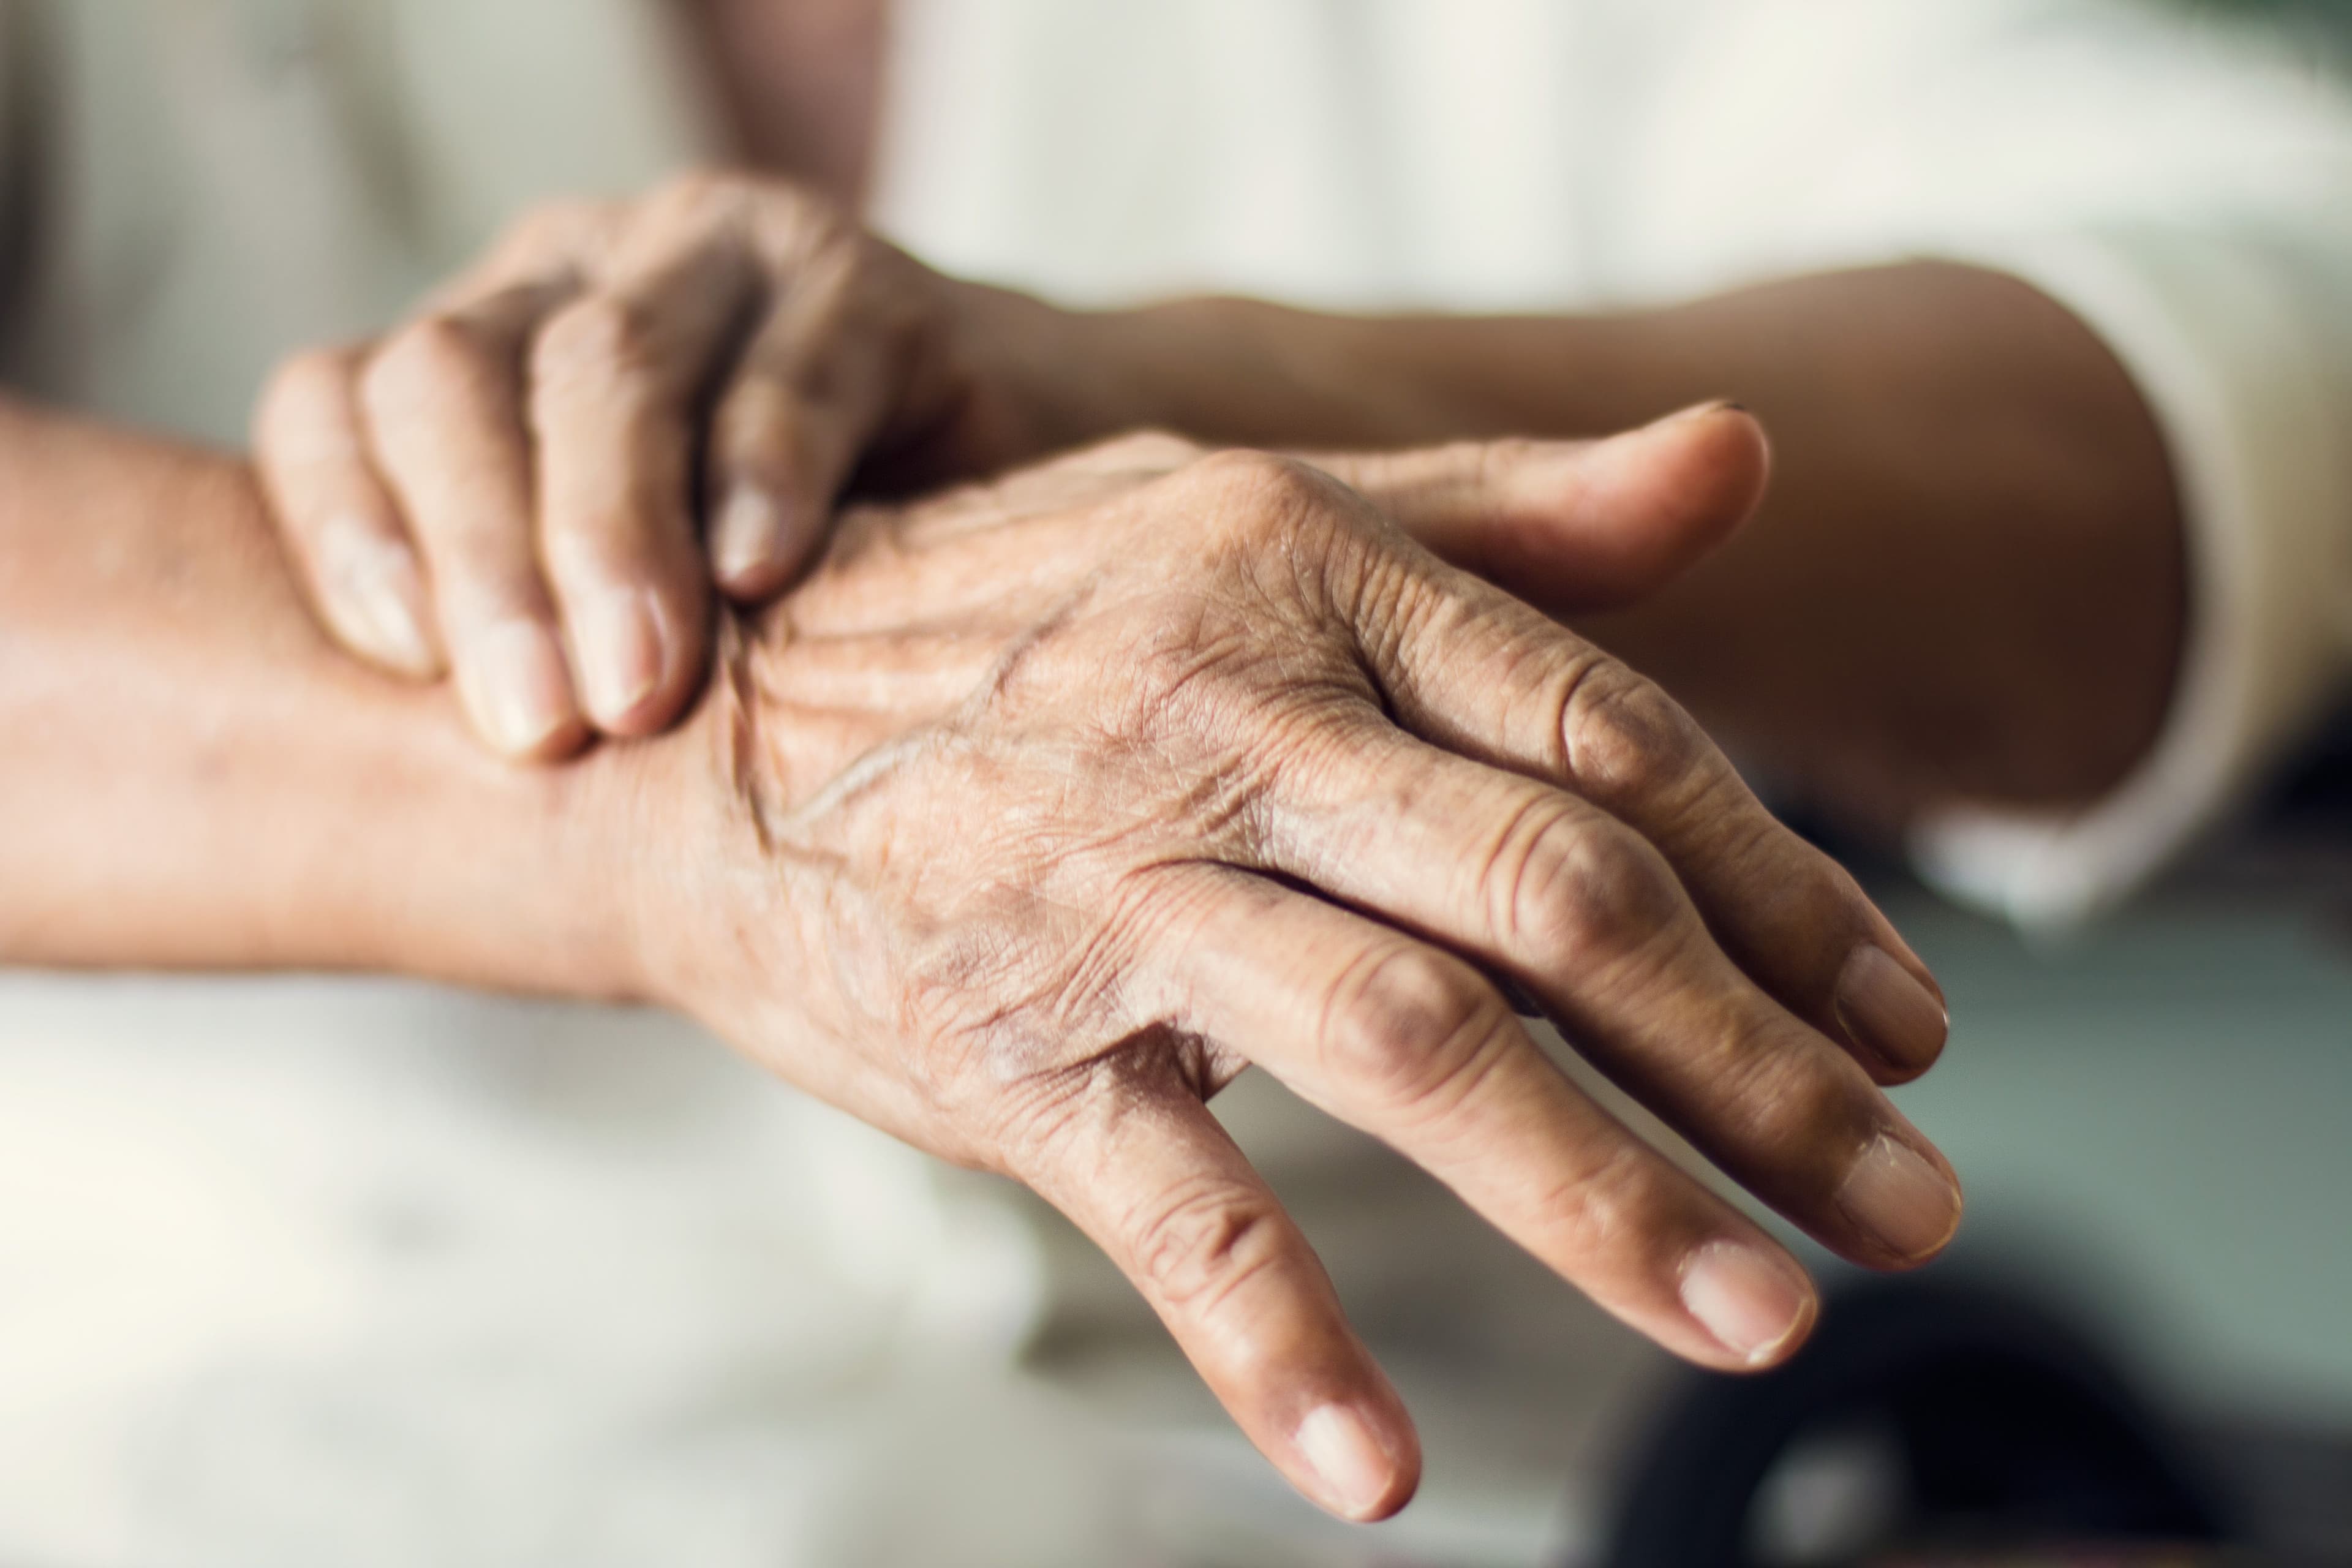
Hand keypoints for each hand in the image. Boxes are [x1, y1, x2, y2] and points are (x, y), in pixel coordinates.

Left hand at [252, 171, 1046, 758]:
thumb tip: (414, 838)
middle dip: (482, 559)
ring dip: (611, 532)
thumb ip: (534, 665)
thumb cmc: (795, 614)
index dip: (343, 526)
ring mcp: (713, 259)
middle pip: (453, 376)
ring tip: (640, 687)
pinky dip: (768, 471)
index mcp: (478, 364)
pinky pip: (793, 366)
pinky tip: (764, 575)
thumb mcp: (633, 633)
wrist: (1030, 513)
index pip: (338, 402)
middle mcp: (570, 282)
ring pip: (607, 363)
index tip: (404, 671)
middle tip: (537, 731)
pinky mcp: (864, 285)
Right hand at [619, 414, 1958, 1521]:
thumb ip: (1502, 512)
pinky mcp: (1004, 1043)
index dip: (1790, 889)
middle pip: (1554, 901)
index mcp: (1310, 574)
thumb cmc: (1021, 622)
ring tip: (1759, 1319)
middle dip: (1757, 1068)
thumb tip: (1744, 451)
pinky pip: (1169, 1200)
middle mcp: (1229, 717)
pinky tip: (1382, 1470)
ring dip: (1599, 1198)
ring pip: (1407, 1046)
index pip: (1611, 739)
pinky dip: (1276, 1338)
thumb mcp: (1248, 515)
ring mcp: (1113, 888)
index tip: (1914, 1023)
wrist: (701, 728)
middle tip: (1911, 1207)